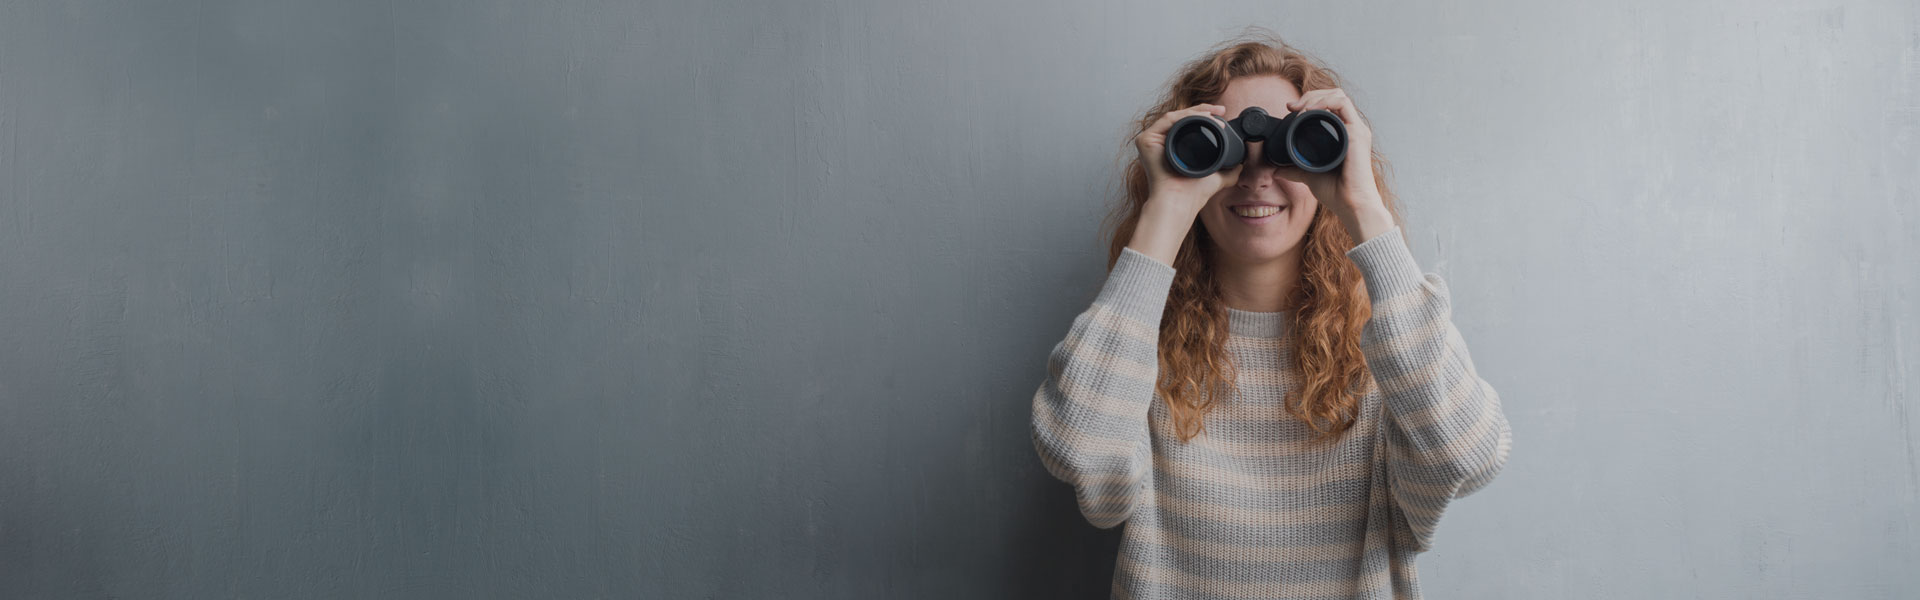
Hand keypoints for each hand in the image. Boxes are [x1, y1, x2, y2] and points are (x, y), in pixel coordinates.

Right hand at [1126, 103, 1245, 266]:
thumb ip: (1229, 170)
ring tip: (1213, 114)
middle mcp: (1160, 143)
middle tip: (1220, 110)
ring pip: (1175, 117)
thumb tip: (1241, 162)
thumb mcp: (1217, 177)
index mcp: (1172, 149)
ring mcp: (1151, 141)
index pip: (1188, 125)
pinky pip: (1167, 120)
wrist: (1181, 200)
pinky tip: (1200, 117)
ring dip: (1196, 111)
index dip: (1205, 116)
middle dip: (1203, 110)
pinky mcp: (1145, 140)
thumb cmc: (1193, 193)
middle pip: (1181, 118)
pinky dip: (1184, 115)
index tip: (1222, 114)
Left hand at [1272, 88, 1392, 241]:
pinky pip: (1342, 104)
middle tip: (1291, 106)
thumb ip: (1294, 170)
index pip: (1330, 105)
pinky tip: (1310, 110)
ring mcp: (1356, 129)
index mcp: (1344, 135)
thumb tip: (1276, 170)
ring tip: (1299, 107)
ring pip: (1338, 95)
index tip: (1290, 109)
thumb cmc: (1337, 193)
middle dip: (1310, 95)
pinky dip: (1324, 102)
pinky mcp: (1357, 133)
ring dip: (1315, 96)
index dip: (1310, 101)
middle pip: (1333, 95)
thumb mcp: (1309, 176)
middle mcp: (1352, 128)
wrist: (1351, 205)